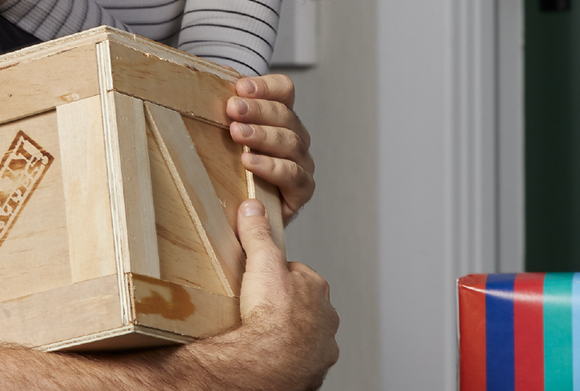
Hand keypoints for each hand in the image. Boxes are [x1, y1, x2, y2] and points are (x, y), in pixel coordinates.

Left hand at [225, 74, 313, 224]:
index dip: (265, 86)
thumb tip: (208, 78)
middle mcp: (295, 137)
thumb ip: (224, 110)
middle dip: (257, 109)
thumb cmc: (233, 171)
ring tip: (237, 133)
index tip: (240, 87)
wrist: (245, 217)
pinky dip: (270, 167)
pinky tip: (249, 162)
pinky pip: (292, 174)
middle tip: (233, 109)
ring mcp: (301, 163)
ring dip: (262, 135)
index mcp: (281, 117)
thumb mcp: (224, 137)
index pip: (284, 91)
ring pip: (289, 142)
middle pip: (285, 114)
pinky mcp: (301, 190)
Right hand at [229, 199, 338, 390]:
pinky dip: (291, 357)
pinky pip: (303, 360)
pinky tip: (273, 355)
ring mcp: (322, 346)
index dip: (279, 274)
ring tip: (266, 333)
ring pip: (308, 334)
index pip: (299, 273)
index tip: (264, 278)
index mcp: (316, 288)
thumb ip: (258, 234)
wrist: (270, 362)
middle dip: (289, 305)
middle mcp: (326, 317)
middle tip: (263, 307)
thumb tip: (253, 208)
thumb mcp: (261, 262)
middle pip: (306, 305)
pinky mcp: (313, 371)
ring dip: (292, 333)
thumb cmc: (271, 314)